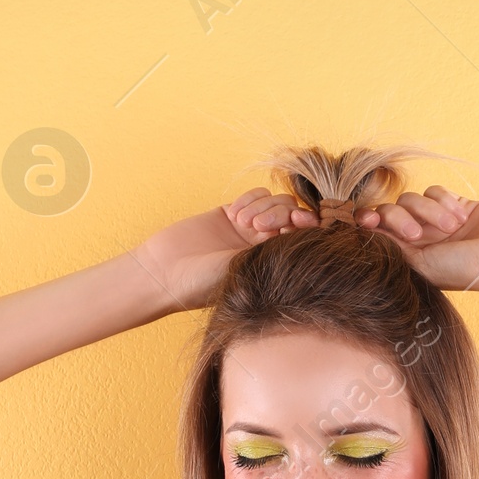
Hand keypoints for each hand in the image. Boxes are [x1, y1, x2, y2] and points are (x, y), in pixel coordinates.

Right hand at [129, 192, 313, 313]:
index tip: (297, 224)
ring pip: (276, 201)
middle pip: (292, 215)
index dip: (307, 225)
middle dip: (280, 214)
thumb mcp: (248, 267)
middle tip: (258, 227)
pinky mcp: (231, 213)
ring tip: (242, 222)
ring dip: (263, 206)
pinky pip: (255, 195)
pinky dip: (250, 199)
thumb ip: (276, 247)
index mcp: (275, 264)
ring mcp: (249, 228)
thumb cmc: (206, 283)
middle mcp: (267, 245)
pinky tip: (235, 213)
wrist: (166, 273)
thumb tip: (312, 229)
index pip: (305, 236)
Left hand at [355, 189, 478, 293]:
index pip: (379, 234)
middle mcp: (422, 239)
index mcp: (410, 258)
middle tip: (417, 233)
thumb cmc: (468, 269)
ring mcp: (438, 221)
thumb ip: (393, 247)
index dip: (369, 223)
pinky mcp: (456, 204)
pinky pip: (435, 190)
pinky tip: (459, 215)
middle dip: (400, 217)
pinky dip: (443, 200)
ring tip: (451, 226)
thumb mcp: (423, 265)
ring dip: (429, 210)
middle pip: (391, 211)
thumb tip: (364, 231)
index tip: (367, 220)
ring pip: (413, 198)